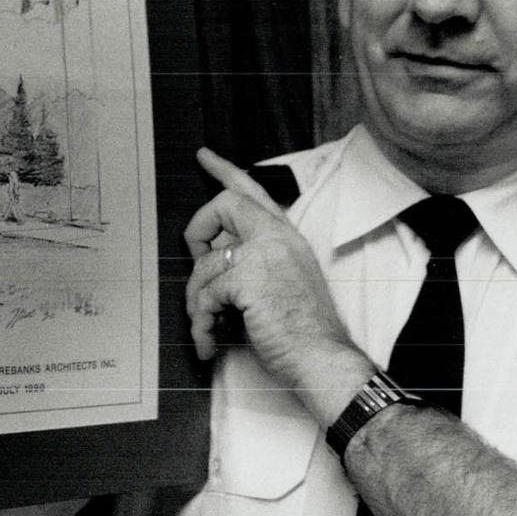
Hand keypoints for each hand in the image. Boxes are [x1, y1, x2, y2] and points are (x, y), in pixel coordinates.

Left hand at [184, 147, 371, 423]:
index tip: (204, 156)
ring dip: (197, 302)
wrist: (323, 360)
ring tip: (206, 327)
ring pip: (205, 264)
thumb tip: (213, 259)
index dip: (225, 171)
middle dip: (197, 229)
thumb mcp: (281, 283)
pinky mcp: (249, 279)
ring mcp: (265, 254)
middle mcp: (278, 237)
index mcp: (287, 237)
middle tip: (193, 255)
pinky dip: (202, 323)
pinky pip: (206, 295)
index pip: (254, 192)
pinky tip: (209, 342)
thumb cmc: (303, 333)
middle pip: (224, 204)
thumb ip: (255, 262)